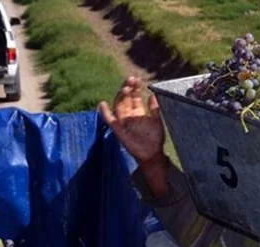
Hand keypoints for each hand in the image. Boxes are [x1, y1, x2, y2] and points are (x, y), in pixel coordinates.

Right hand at [99, 77, 169, 196]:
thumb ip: (154, 108)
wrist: (152, 154)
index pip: (135, 96)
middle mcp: (129, 115)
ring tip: (125, 88)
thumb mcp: (157, 121)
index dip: (135, 88)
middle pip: (125, 98)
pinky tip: (102, 104)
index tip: (137, 80)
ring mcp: (123, 122)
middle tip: (131, 79)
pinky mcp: (119, 130)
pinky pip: (110, 121)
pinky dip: (105, 113)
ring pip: (118, 106)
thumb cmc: (155, 138)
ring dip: (120, 97)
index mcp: (138, 112)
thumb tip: (152, 94)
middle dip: (128, 88)